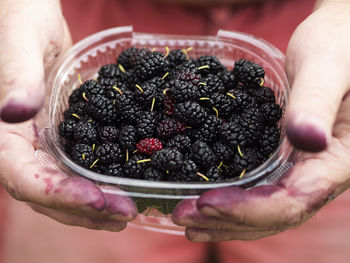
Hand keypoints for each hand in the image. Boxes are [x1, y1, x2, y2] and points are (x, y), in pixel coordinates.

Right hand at [0, 0, 136, 230]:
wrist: (30, 12)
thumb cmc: (18, 17)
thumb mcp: (20, 39)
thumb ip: (16, 74)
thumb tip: (13, 112)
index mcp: (3, 129)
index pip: (21, 175)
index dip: (57, 193)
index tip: (96, 199)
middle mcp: (21, 143)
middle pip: (46, 192)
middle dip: (84, 208)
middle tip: (125, 214)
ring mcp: (43, 142)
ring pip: (62, 187)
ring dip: (93, 206)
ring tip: (126, 214)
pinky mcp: (64, 135)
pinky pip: (77, 168)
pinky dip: (97, 184)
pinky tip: (121, 190)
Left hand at [172, 0, 349, 240]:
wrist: (338, 42)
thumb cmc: (340, 45)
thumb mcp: (329, 65)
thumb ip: (317, 99)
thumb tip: (305, 137)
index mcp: (340, 159)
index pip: (293, 199)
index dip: (248, 208)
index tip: (205, 202)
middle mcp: (321, 174)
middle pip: (274, 214)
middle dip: (226, 219)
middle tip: (182, 215)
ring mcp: (303, 170)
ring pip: (265, 211)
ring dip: (223, 219)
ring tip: (185, 218)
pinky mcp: (285, 160)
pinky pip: (260, 192)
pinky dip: (231, 203)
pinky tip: (204, 206)